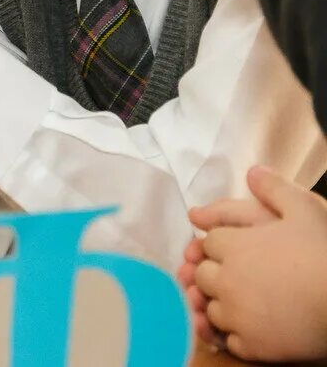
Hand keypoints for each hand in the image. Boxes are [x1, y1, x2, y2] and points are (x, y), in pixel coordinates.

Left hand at [193, 166, 326, 361]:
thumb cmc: (325, 253)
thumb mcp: (304, 209)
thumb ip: (274, 188)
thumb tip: (253, 171)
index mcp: (231, 246)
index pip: (207, 244)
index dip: (219, 245)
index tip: (231, 249)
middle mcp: (225, 280)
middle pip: (202, 276)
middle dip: (214, 273)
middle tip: (235, 276)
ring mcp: (236, 315)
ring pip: (211, 309)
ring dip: (222, 304)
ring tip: (243, 301)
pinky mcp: (251, 346)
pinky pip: (230, 340)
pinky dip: (236, 334)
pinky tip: (252, 327)